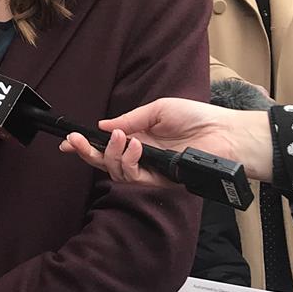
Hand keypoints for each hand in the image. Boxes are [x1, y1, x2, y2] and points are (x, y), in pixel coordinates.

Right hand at [59, 97, 273, 183]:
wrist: (224, 133)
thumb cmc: (196, 118)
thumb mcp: (157, 109)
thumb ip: (128, 120)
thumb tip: (102, 126)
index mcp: (138, 138)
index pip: (106, 145)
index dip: (86, 145)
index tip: (68, 141)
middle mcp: (140, 156)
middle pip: (104, 162)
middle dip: (86, 153)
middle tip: (75, 141)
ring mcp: (149, 170)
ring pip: (115, 172)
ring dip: (110, 154)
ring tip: (121, 138)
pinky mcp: (160, 181)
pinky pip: (134, 177)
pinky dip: (129, 162)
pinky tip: (135, 146)